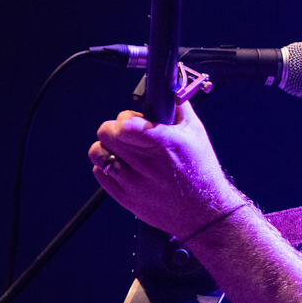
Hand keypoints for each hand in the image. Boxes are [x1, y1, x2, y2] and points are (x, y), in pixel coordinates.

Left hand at [88, 101, 244, 235]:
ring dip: (107, 148)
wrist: (203, 212)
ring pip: (97, 152)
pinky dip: (107, 167)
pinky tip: (123, 167)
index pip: (125, 124)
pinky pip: (99, 173)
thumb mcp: (196, 133)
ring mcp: (133, 182)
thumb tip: (167, 90)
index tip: (133, 121)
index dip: (126, 119)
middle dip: (116, 130)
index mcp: (163, 143)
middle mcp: (145, 162)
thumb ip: (179, 108)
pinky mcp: (125, 197)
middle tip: (129, 135)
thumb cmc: (201, 172)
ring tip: (122, 151)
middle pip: (106, 133)